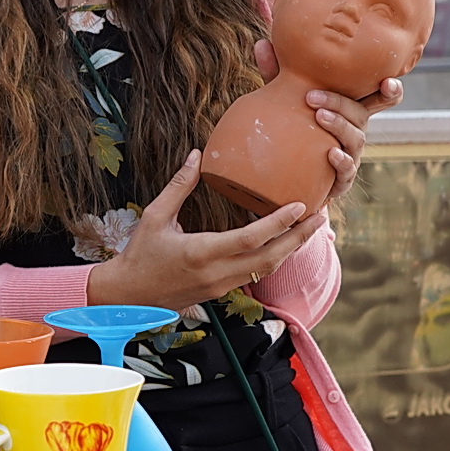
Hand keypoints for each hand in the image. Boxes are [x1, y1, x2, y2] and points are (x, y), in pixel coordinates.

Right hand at [86, 151, 322, 307]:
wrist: (129, 295)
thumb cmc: (139, 254)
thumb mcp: (154, 216)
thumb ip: (179, 186)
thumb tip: (197, 155)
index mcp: (201, 252)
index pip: (251, 238)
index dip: (279, 222)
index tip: (300, 205)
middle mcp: (217, 272)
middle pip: (270, 257)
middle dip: (299, 237)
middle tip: (320, 216)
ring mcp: (222, 286)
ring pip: (267, 268)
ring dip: (291, 249)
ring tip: (309, 227)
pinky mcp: (222, 291)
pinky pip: (256, 274)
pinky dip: (274, 257)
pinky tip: (283, 242)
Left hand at [254, 38, 404, 203]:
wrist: (286, 174)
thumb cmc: (293, 127)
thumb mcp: (285, 99)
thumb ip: (277, 74)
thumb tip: (262, 43)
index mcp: (350, 109)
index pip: (379, 98)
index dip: (391, 90)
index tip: (388, 80)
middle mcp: (355, 130)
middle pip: (361, 114)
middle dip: (342, 103)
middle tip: (312, 96)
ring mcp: (351, 154)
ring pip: (355, 138)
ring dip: (339, 126)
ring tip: (319, 116)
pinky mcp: (341, 178)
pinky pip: (347, 170)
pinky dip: (341, 161)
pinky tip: (330, 154)